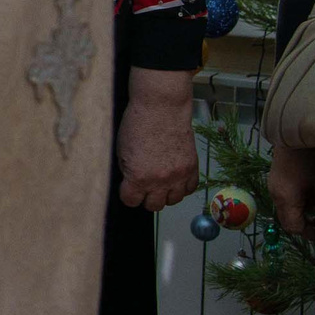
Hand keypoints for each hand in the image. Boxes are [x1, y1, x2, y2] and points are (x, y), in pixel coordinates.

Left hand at [115, 69, 199, 209]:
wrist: (161, 108)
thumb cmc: (137, 124)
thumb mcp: (122, 151)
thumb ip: (127, 172)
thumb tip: (132, 184)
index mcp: (139, 177)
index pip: (131, 201)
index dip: (128, 195)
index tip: (128, 188)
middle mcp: (160, 181)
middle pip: (154, 206)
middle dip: (146, 197)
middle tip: (144, 187)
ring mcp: (179, 175)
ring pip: (173, 200)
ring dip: (165, 194)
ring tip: (160, 182)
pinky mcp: (192, 167)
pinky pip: (190, 189)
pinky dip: (182, 187)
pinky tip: (174, 178)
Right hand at [267, 143, 314, 240]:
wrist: (295, 131)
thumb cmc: (312, 158)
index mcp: (286, 199)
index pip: (295, 228)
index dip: (311, 232)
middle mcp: (275, 195)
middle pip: (287, 220)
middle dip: (305, 223)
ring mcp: (273, 185)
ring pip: (285, 208)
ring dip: (301, 211)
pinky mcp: (275, 178)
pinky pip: (284, 197)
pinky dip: (296, 200)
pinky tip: (309, 191)